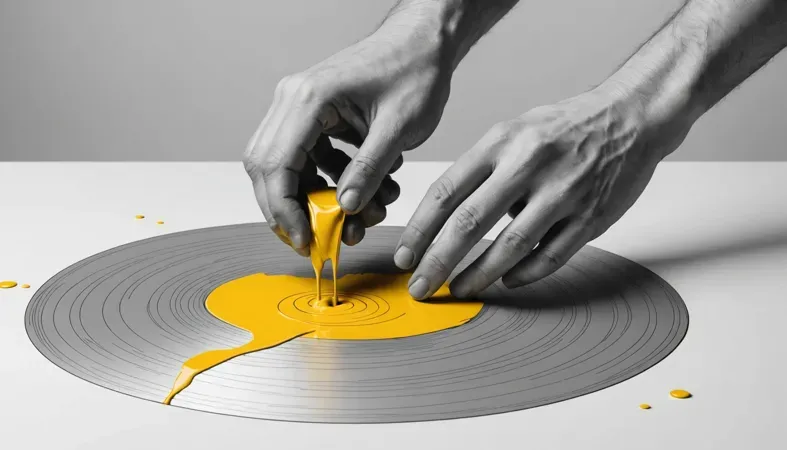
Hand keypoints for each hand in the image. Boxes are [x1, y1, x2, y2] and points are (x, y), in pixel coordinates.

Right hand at [243, 27, 451, 254]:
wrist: (424, 41)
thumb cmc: (414, 70)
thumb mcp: (398, 127)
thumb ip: (370, 170)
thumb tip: (346, 208)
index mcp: (309, 98)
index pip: (276, 165)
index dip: (285, 211)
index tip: (306, 241)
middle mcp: (294, 100)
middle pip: (269, 168)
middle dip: (292, 210)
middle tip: (318, 240)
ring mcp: (302, 107)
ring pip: (289, 167)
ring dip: (320, 198)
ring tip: (363, 213)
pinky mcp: (316, 116)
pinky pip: (310, 159)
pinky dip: (332, 181)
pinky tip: (366, 188)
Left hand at [394, 84, 695, 298]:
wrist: (631, 115)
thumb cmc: (565, 126)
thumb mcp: (514, 130)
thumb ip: (483, 169)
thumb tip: (451, 216)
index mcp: (502, 142)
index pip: (446, 192)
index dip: (419, 229)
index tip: (404, 256)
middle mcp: (528, 165)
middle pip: (469, 223)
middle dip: (437, 261)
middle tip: (420, 286)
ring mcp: (562, 192)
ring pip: (509, 245)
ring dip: (478, 274)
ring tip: (459, 289)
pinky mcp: (590, 216)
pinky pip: (550, 255)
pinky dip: (524, 273)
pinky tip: (506, 281)